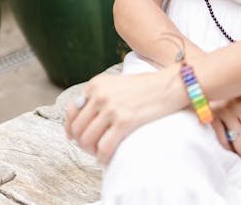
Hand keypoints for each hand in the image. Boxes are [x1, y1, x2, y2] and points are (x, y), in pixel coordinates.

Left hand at [65, 68, 182, 164]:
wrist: (168, 85)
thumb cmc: (143, 87)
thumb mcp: (115, 84)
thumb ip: (97, 97)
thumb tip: (78, 120)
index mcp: (96, 84)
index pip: (72, 111)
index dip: (71, 128)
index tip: (75, 137)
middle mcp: (100, 95)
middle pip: (77, 128)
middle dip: (81, 142)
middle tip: (91, 147)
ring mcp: (111, 108)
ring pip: (87, 140)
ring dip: (91, 151)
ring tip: (99, 152)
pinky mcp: (124, 121)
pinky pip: (104, 148)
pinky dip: (102, 157)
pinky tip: (106, 157)